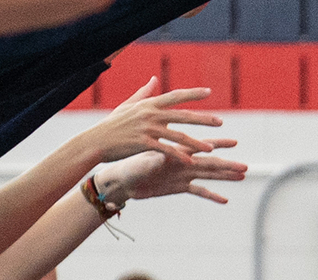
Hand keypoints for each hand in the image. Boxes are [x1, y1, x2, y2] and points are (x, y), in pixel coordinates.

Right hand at [85, 78, 222, 164]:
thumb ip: (144, 93)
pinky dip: (178, 156)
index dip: (193, 93)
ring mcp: (147, 129)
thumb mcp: (127, 106)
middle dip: (203, 119)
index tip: (209, 91)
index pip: (175, 96)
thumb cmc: (112, 125)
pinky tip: (189, 162)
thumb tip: (155, 79)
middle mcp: (150, 114)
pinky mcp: (143, 143)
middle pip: (182, 115)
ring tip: (210, 149)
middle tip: (220, 122)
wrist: (96, 141)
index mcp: (148, 104)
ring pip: (177, 135)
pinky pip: (165, 150)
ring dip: (195, 143)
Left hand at [93, 142, 247, 206]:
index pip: (201, 146)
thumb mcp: (145, 161)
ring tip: (242, 177)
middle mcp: (184, 162)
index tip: (234, 143)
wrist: (124, 180)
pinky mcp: (180, 187)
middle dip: (228, 165)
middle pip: (211, 163)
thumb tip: (168, 154)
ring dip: (225, 177)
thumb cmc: (130, 165)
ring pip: (209, 175)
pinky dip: (211, 195)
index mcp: (177, 152)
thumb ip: (159, 157)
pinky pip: (199, 191)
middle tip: (246, 167)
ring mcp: (184, 175)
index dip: (217, 145)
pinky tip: (225, 200)